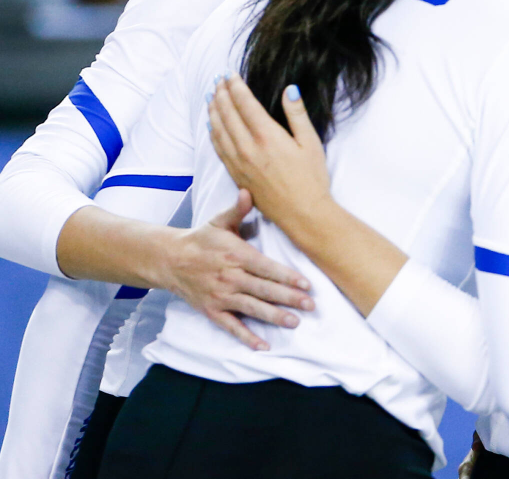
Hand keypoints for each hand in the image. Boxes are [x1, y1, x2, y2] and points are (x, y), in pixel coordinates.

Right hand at [164, 188, 313, 350]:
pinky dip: (246, 337)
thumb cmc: (201, 240)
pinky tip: (263, 346)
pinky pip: (231, 326)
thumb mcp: (218, 222)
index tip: (307, 284)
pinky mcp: (212, 311)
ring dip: (274, 316)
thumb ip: (237, 210)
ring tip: (295, 322)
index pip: (266, 268)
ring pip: (251, 308)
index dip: (286, 276)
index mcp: (236, 256)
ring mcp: (221, 296)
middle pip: (263, 290)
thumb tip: (248, 191)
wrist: (169, 260)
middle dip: (288, 298)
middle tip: (311, 305)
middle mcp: (230, 277)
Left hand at [208, 74, 330, 236]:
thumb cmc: (312, 179)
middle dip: (221, 94)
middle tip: (218, 80)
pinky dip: (212, 133)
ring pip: (219, 130)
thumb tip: (289, 89)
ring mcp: (239, 162)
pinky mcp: (236, 175)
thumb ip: (297, 115)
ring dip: (213, 110)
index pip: (245, 104)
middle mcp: (248, 147)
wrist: (302, 214)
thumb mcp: (311, 143)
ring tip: (211, 96)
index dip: (236, 86)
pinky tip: (211, 125)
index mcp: (267, 136)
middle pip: (228, 114)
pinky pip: (218, 148)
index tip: (231, 74)